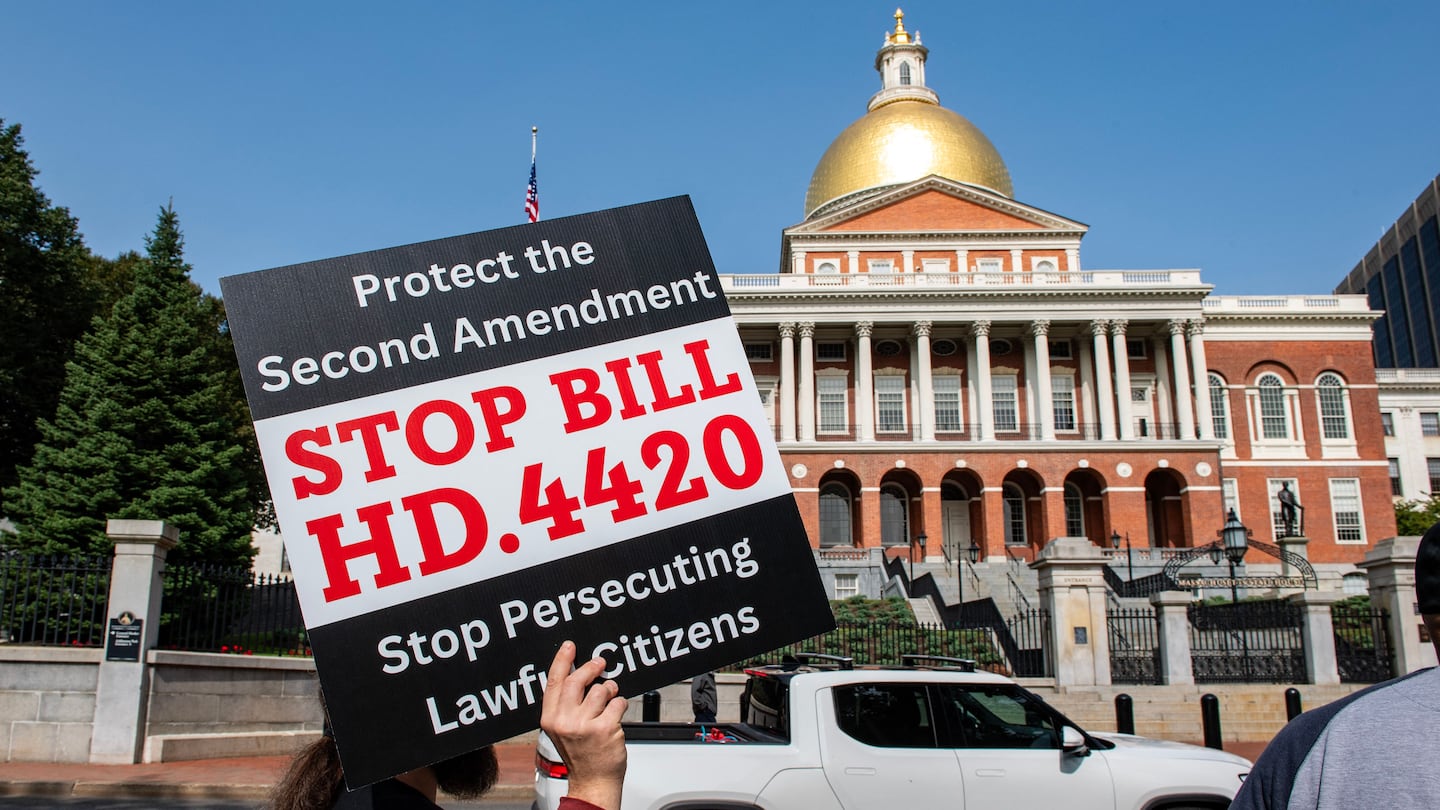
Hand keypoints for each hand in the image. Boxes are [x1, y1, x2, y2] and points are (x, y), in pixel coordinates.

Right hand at [542, 641, 627, 809]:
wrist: (593, 780)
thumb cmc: (580, 754)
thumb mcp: (561, 729)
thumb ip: (565, 704)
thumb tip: (577, 673)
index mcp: (550, 719)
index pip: (554, 681)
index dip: (562, 660)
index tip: (569, 646)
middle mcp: (564, 721)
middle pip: (577, 680)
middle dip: (592, 667)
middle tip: (600, 663)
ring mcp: (584, 725)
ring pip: (601, 690)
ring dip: (610, 690)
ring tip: (608, 701)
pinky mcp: (604, 728)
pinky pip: (618, 702)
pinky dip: (620, 705)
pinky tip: (615, 715)